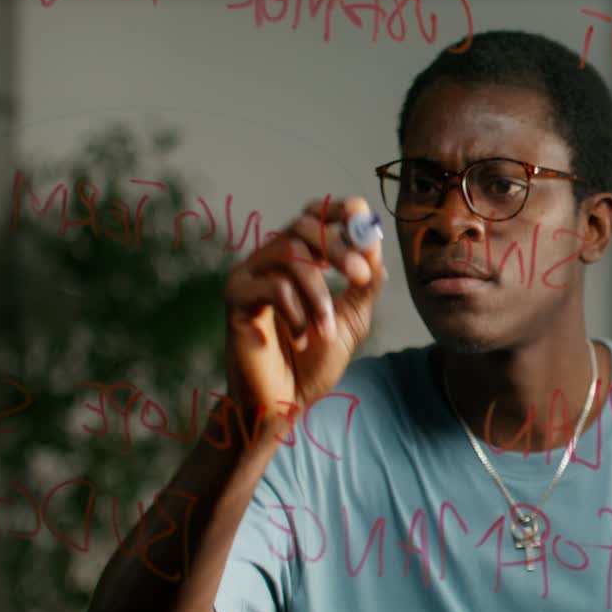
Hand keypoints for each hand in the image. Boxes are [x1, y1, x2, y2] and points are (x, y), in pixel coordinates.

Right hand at [223, 196, 387, 421]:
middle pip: (302, 227)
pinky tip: (301, 340)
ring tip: (326, 330)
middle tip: (360, 276)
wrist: (285, 402)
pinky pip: (272, 288)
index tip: (359, 212)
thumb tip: (375, 248)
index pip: (313, 216)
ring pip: (289, 256)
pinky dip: (296, 315)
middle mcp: (271, 261)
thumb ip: (364, 286)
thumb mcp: (351, 320)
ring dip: (318, 295)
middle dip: (338, 249)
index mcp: (299, 261)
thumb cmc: (313, 363)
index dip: (335, 209)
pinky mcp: (235, 298)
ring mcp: (250, 276)